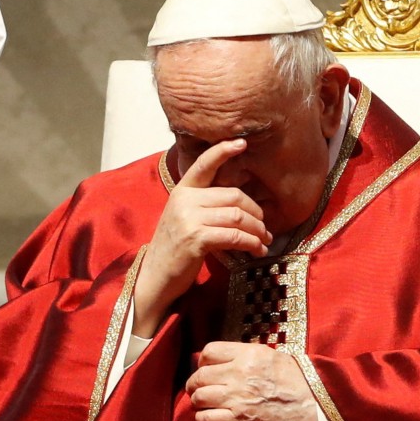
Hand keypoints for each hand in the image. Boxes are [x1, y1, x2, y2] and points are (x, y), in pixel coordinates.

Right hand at [133, 139, 271, 336]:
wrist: (155, 278)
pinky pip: (234, 236)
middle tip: (265, 228)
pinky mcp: (196, 239)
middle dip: (255, 212)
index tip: (242, 142)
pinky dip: (251, 243)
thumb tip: (241, 204)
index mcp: (182, 191)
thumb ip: (204, 205)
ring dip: (257, 230)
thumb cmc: (174, 250)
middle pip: (233, 196)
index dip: (223, 151)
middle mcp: (184, 200)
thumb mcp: (184, 219)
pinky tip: (257, 250)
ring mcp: (189, 219)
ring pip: (237, 216)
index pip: (203, 164)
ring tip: (264, 240)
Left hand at [185, 341, 318, 420]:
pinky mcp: (240, 420)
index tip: (205, 368)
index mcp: (248, 354)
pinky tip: (209, 418)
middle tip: (197, 389)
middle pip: (200, 376)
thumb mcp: (271, 356)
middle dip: (194, 384)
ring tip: (203, 404)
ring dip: (197, 402)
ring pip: (199, 397)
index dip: (202, 361)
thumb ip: (244, 355)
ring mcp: (238, 397)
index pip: (209, 351)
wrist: (315, 406)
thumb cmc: (297, 380)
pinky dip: (203, 419)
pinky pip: (207, 420)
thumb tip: (217, 358)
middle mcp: (239, 373)